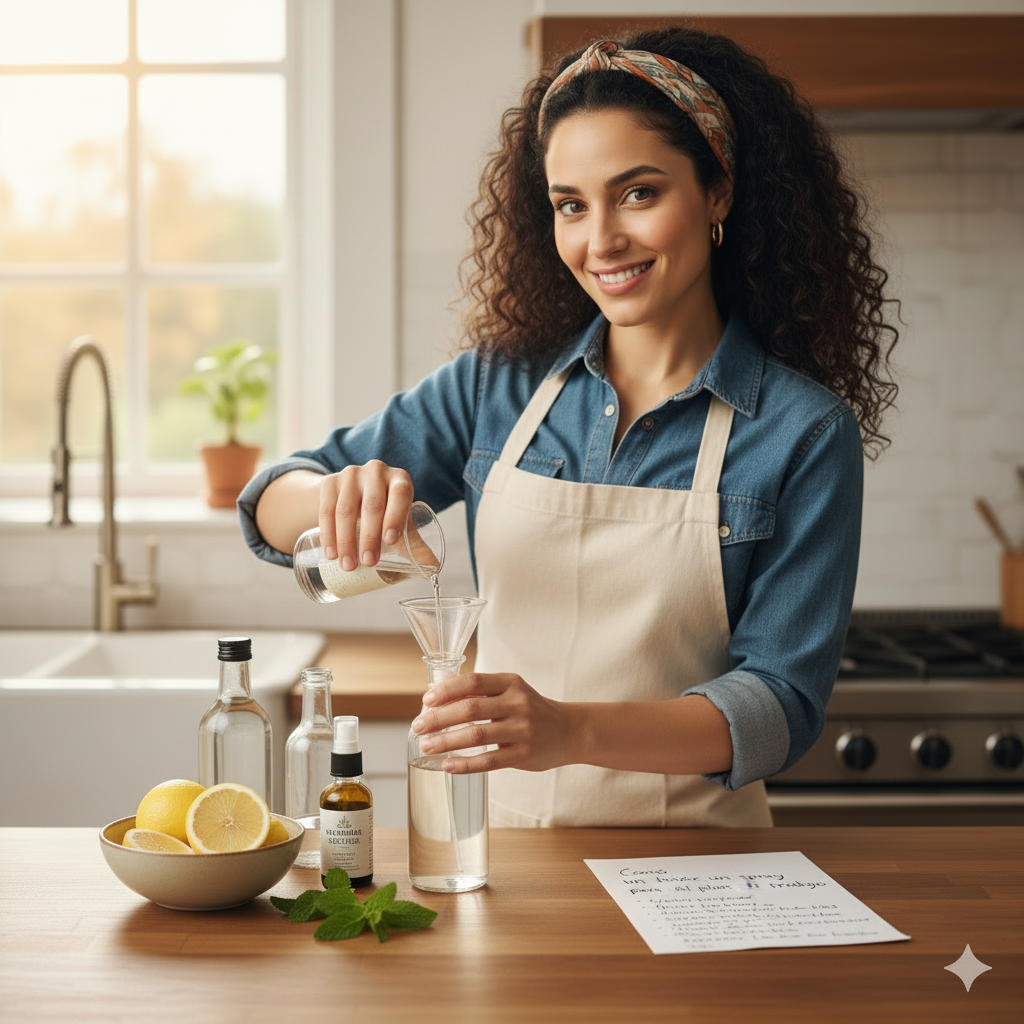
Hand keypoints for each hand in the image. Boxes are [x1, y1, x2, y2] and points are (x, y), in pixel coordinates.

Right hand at [317, 461, 413, 569]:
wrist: (353, 494)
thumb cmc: (384, 511)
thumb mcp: (401, 522)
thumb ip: (414, 544)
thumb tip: (434, 567)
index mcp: (400, 480)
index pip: (400, 494)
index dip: (396, 516)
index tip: (390, 541)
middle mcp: (376, 471)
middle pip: (372, 505)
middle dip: (369, 536)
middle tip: (368, 562)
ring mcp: (351, 474)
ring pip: (346, 509)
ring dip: (346, 540)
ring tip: (348, 565)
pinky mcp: (329, 482)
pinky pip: (326, 510)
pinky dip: (328, 534)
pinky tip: (330, 553)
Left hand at [410, 672, 576, 773]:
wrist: (570, 731)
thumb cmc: (532, 710)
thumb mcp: (512, 692)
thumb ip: (482, 693)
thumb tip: (436, 703)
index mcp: (511, 683)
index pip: (473, 681)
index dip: (446, 690)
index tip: (425, 700)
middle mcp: (517, 703)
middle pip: (470, 708)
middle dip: (438, 718)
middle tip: (417, 727)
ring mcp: (522, 730)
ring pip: (476, 735)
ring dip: (446, 741)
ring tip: (426, 746)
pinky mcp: (523, 755)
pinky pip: (489, 761)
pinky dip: (465, 764)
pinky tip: (448, 765)